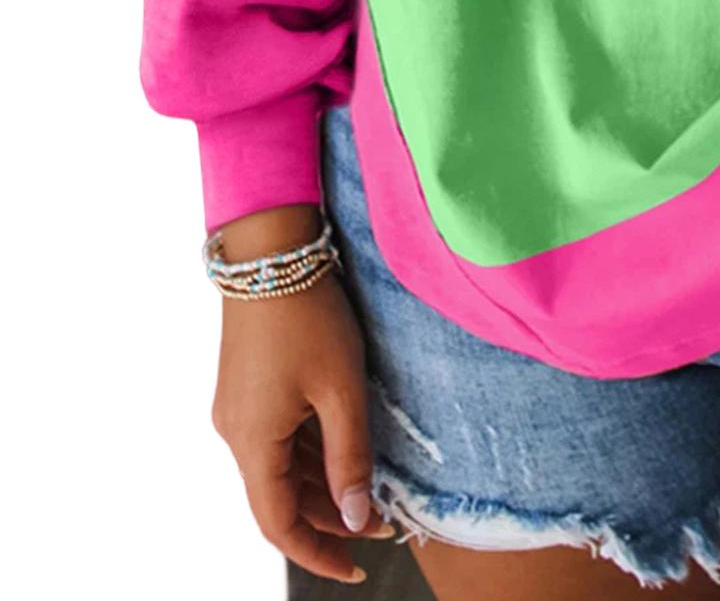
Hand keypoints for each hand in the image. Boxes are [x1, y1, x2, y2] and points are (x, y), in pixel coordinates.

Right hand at [210, 215, 393, 585]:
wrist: (270, 251)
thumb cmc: (309, 316)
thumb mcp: (341, 389)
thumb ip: (349, 458)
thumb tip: (358, 518)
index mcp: (251, 442)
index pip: (279, 525)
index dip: (318, 552)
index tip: (357, 567)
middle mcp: (235, 433)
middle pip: (280, 498)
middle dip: (331, 516)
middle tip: (386, 521)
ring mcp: (238, 409)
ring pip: (279, 469)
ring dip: (321, 484)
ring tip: (375, 489)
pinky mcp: (246, 388)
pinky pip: (276, 438)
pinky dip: (308, 453)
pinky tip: (345, 448)